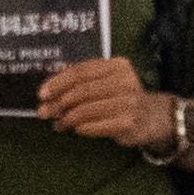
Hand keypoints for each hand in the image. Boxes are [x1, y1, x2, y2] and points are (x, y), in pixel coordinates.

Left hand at [33, 56, 175, 150]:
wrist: (151, 117)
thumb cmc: (121, 97)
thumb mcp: (106, 81)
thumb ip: (82, 81)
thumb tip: (48, 91)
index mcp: (116, 65)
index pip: (81, 71)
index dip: (58, 82)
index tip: (42, 93)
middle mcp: (124, 81)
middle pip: (82, 90)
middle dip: (58, 102)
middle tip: (43, 112)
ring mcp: (128, 102)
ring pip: (86, 109)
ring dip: (66, 118)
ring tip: (58, 123)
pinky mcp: (128, 122)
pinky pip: (95, 125)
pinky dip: (80, 127)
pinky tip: (74, 129)